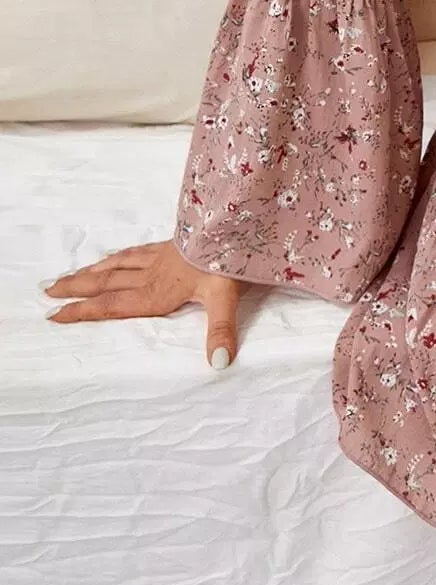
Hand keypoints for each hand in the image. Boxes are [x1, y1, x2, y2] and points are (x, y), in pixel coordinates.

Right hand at [43, 241, 243, 368]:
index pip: (112, 305)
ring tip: (72, 276)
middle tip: (47, 290)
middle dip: (77, 289)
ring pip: (118, 264)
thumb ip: (220, 330)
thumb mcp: (227, 298)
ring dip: (92, 272)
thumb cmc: (232, 259)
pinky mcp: (173, 243)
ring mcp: (162, 256)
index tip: (55, 315)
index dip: (83, 311)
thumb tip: (219, 362)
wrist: (238, 221)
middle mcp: (154, 275)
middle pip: (107, 283)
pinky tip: (116, 254)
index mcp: (159, 292)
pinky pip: (137, 250)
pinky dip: (120, 255)